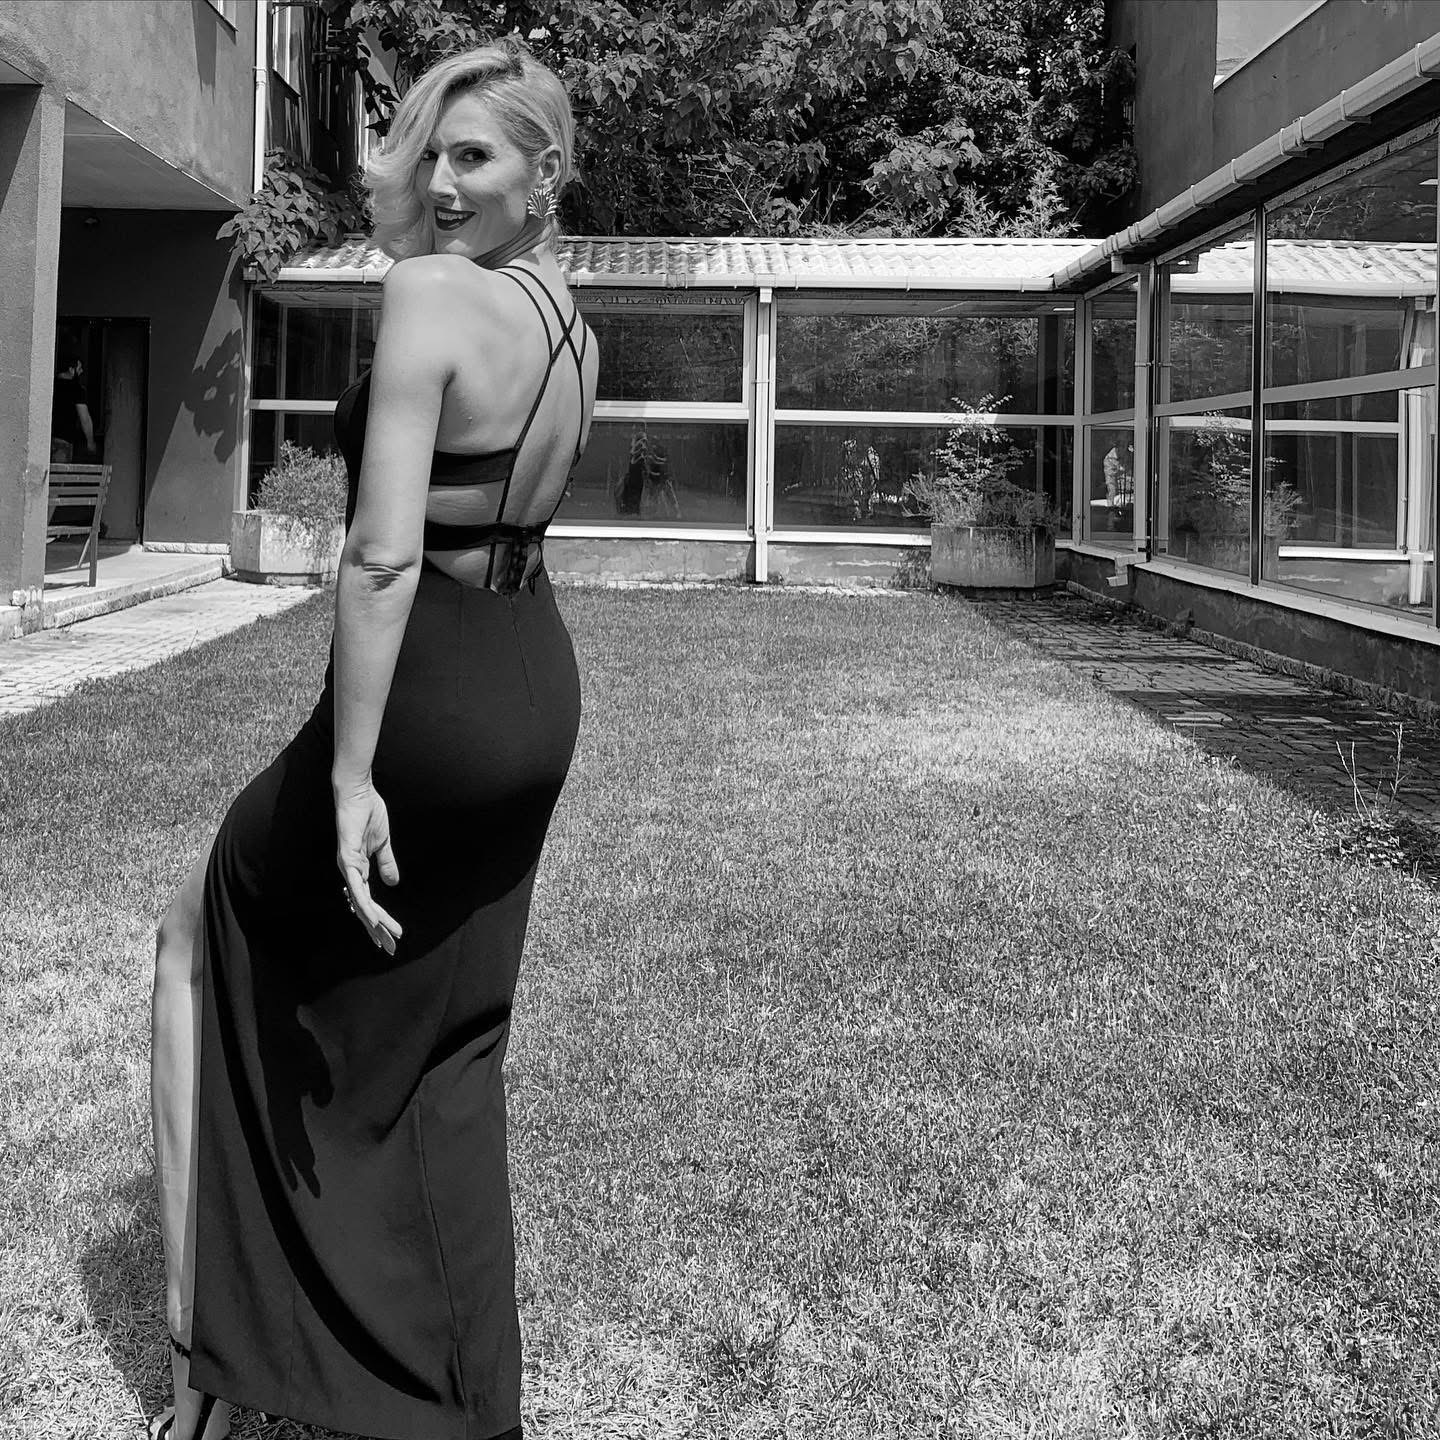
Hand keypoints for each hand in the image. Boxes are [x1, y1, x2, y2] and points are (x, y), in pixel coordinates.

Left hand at [334, 779, 402, 954]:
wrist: (358, 792)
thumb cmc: (367, 812)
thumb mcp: (383, 843)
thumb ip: (386, 862)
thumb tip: (393, 883)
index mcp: (358, 870)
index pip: (369, 903)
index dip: (379, 920)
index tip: (392, 936)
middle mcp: (350, 873)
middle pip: (363, 910)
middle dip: (377, 930)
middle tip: (389, 948)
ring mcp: (347, 867)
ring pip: (360, 904)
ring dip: (374, 922)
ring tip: (387, 937)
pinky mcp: (347, 858)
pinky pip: (357, 887)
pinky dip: (364, 904)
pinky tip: (373, 918)